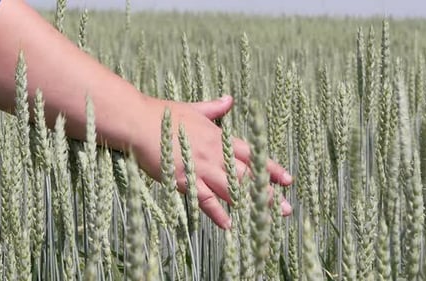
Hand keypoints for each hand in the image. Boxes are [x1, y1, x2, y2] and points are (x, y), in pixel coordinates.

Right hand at [132, 95, 292, 228]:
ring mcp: (200, 168)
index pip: (252, 155)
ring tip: (269, 218)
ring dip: (251, 204)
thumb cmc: (163, 114)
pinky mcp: (183, 180)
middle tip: (287, 209)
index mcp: (218, 137)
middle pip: (247, 176)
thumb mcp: (193, 108)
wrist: (138, 122)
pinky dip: (217, 212)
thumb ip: (214, 108)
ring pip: (232, 189)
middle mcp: (214, 154)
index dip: (271, 168)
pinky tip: (229, 224)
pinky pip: (204, 199)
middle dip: (268, 193)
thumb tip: (230, 99)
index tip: (288, 180)